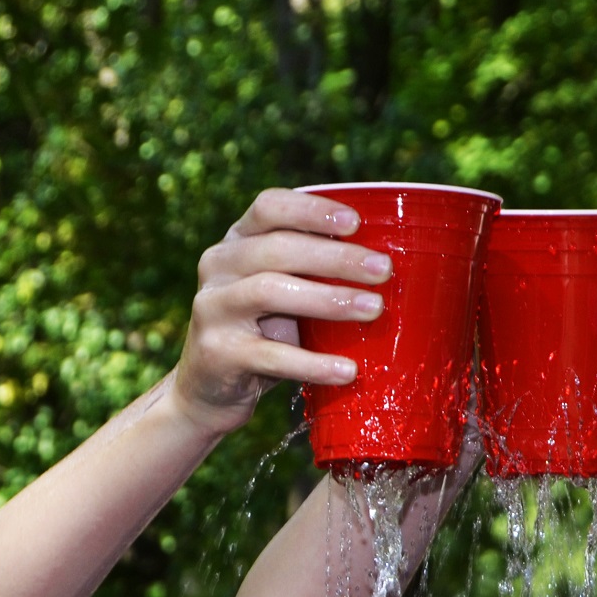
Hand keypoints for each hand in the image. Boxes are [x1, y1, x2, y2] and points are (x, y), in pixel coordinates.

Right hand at [170, 189, 392, 434]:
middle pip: (277, 248)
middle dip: (336, 257)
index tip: (356, 222)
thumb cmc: (262, 333)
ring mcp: (213, 308)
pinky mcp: (218, 353)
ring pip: (270, 291)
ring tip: (373, 310)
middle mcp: (218, 267)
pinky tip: (347, 371)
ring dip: (328, 300)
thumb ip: (314, 274)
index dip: (311, 210)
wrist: (208, 390)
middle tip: (383, 270)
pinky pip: (271, 356)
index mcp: (237, 242)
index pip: (269, 207)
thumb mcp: (283, 293)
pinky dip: (314, 363)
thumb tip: (388, 268)